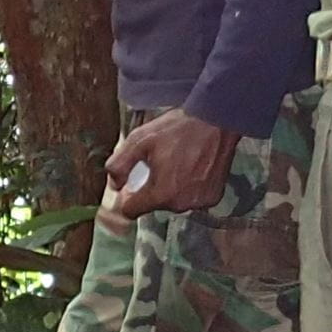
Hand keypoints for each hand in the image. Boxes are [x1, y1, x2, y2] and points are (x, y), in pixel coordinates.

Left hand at [102, 111, 242, 225]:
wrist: (216, 120)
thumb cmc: (178, 129)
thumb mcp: (138, 140)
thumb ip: (119, 165)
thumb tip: (115, 185)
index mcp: (161, 194)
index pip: (131, 211)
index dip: (127, 195)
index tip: (132, 182)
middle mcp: (181, 204)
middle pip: (153, 205)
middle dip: (151, 189)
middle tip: (158, 164)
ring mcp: (199, 202)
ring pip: (173, 202)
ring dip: (171, 189)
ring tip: (177, 163)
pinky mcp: (212, 197)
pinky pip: (191, 199)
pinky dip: (188, 188)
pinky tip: (192, 168)